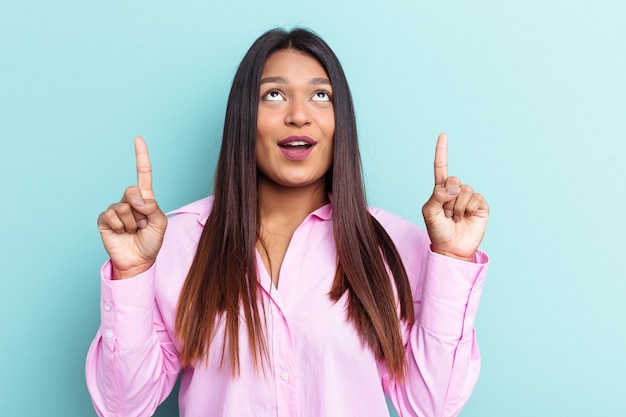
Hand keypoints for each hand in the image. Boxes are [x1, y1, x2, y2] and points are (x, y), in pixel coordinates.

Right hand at [97, 137, 166, 278]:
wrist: (138, 261)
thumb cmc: (151, 242)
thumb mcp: (160, 224)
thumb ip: (154, 208)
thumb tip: (138, 200)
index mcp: (145, 199)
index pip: (143, 174)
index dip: (141, 156)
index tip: (138, 139)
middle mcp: (129, 201)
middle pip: (131, 190)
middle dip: (138, 207)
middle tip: (141, 223)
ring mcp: (116, 209)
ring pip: (123, 207)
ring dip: (131, 223)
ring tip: (133, 231)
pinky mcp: (104, 220)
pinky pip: (111, 216)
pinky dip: (119, 226)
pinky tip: (121, 233)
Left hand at [422, 133, 488, 261]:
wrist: (452, 248)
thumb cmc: (437, 230)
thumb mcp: (429, 211)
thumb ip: (437, 195)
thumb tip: (455, 187)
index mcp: (440, 190)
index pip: (441, 168)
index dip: (442, 151)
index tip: (443, 135)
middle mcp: (456, 191)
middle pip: (453, 179)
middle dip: (448, 198)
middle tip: (447, 214)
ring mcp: (469, 198)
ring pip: (464, 190)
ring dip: (457, 207)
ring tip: (456, 218)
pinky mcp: (481, 205)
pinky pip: (475, 198)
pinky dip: (468, 209)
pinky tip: (467, 218)